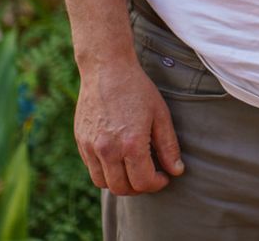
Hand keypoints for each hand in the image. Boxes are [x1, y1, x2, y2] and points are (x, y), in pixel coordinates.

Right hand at [75, 58, 183, 195]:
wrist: (106, 69)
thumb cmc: (137, 89)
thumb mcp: (160, 115)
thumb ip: (168, 146)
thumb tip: (177, 170)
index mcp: (131, 144)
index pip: (143, 182)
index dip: (157, 184)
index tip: (164, 177)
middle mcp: (107, 150)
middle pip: (122, 188)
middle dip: (139, 188)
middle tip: (150, 176)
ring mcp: (91, 147)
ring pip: (103, 183)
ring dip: (120, 183)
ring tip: (134, 171)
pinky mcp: (81, 142)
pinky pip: (92, 169)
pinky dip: (105, 172)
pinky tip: (119, 159)